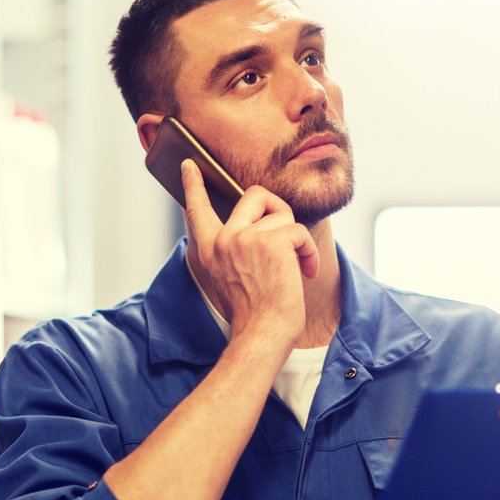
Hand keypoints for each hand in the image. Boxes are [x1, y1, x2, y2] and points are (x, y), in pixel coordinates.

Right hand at [181, 159, 318, 347]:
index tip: (190, 165)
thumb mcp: (232, 277)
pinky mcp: (271, 242)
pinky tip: (306, 272)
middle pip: (254, 195)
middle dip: (278, 209)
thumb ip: (235, 249)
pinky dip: (308, 252)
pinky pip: (299, 231)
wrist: (262, 334)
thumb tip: (260, 223)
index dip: (194, 185)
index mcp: (210, 250)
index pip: (198, 209)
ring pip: (282, 214)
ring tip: (296, 267)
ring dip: (296, 240)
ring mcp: (245, 238)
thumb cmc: (254, 314)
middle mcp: (223, 239)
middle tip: (287, 236)